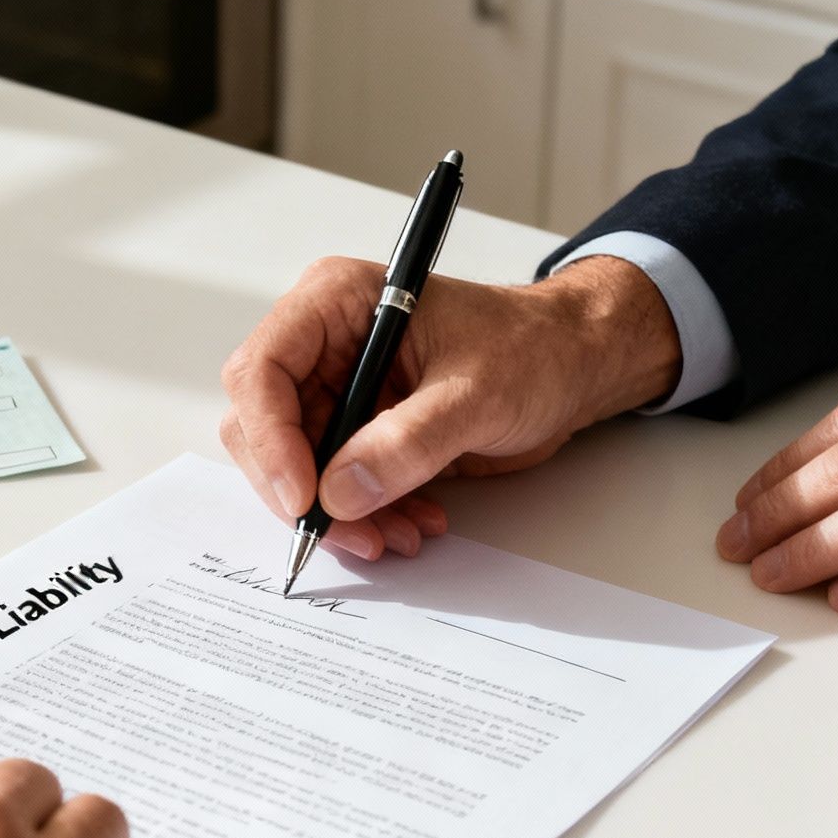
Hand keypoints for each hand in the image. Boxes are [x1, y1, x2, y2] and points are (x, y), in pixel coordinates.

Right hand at [220, 255, 682, 559]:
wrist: (574, 366)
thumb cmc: (534, 348)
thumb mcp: (476, 394)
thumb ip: (407, 442)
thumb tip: (342, 491)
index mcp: (336, 303)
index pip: (262, 370)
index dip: (270, 438)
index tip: (304, 497)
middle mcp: (324, 344)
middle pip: (264, 426)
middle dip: (302, 490)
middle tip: (347, 533)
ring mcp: (339, 389)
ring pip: (297, 467)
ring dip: (339, 513)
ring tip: (397, 535)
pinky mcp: (360, 430)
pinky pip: (335, 484)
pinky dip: (365, 515)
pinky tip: (412, 521)